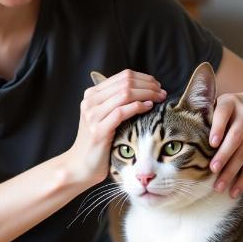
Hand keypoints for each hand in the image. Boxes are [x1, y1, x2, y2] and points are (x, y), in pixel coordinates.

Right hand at [65, 69, 166, 186]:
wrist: (81, 165)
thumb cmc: (98, 140)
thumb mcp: (103, 115)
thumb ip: (116, 101)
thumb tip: (143, 88)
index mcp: (92, 94)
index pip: (122, 76)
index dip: (144, 78)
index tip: (157, 86)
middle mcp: (90, 101)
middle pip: (125, 83)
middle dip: (148, 85)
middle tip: (162, 93)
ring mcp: (92, 115)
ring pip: (125, 94)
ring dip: (146, 94)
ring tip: (159, 99)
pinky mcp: (98, 130)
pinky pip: (121, 112)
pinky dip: (137, 107)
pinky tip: (148, 108)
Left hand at [208, 87, 242, 197]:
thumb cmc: (231, 107)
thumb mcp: (221, 103)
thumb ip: (205, 114)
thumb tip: (177, 140)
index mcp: (230, 101)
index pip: (223, 113)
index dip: (218, 128)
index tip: (211, 143)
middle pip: (235, 137)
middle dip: (224, 155)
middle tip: (212, 170)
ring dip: (231, 172)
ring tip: (219, 187)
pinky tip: (234, 191)